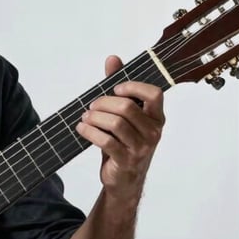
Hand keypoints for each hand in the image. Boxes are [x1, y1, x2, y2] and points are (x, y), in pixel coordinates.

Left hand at [76, 55, 164, 202]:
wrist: (123, 179)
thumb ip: (119, 87)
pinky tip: (81, 128)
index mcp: (156, 117)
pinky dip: (89, 132)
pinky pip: (105, 141)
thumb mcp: (123, 115)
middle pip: (126, 107)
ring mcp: (141, 148)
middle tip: (91, 106)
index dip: (133, 87)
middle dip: (102, 103)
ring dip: (94, 118)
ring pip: (115, 123)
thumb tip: (113, 58)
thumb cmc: (123, 142)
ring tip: (85, 118)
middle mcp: (153, 132)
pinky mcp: (126, 161)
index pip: (154, 94)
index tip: (114, 88)